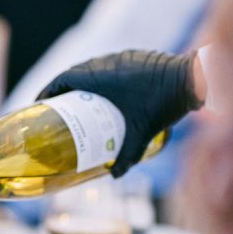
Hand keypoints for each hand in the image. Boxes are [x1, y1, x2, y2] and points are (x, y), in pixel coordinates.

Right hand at [37, 49, 203, 176]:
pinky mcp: (134, 57)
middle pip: (75, 73)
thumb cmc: (163, 104)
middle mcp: (107, 63)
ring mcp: (121, 57)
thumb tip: (114, 176)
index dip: (48, 91)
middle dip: (62, 89)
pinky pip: (108, 65)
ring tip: (78, 102)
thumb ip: (126, 156)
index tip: (41, 104)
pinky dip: (99, 78)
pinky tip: (104, 93)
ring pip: (92, 67)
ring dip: (82, 82)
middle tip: (57, 109)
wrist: (191, 79)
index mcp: (100, 77)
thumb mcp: (141, 133)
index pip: (64, 79)